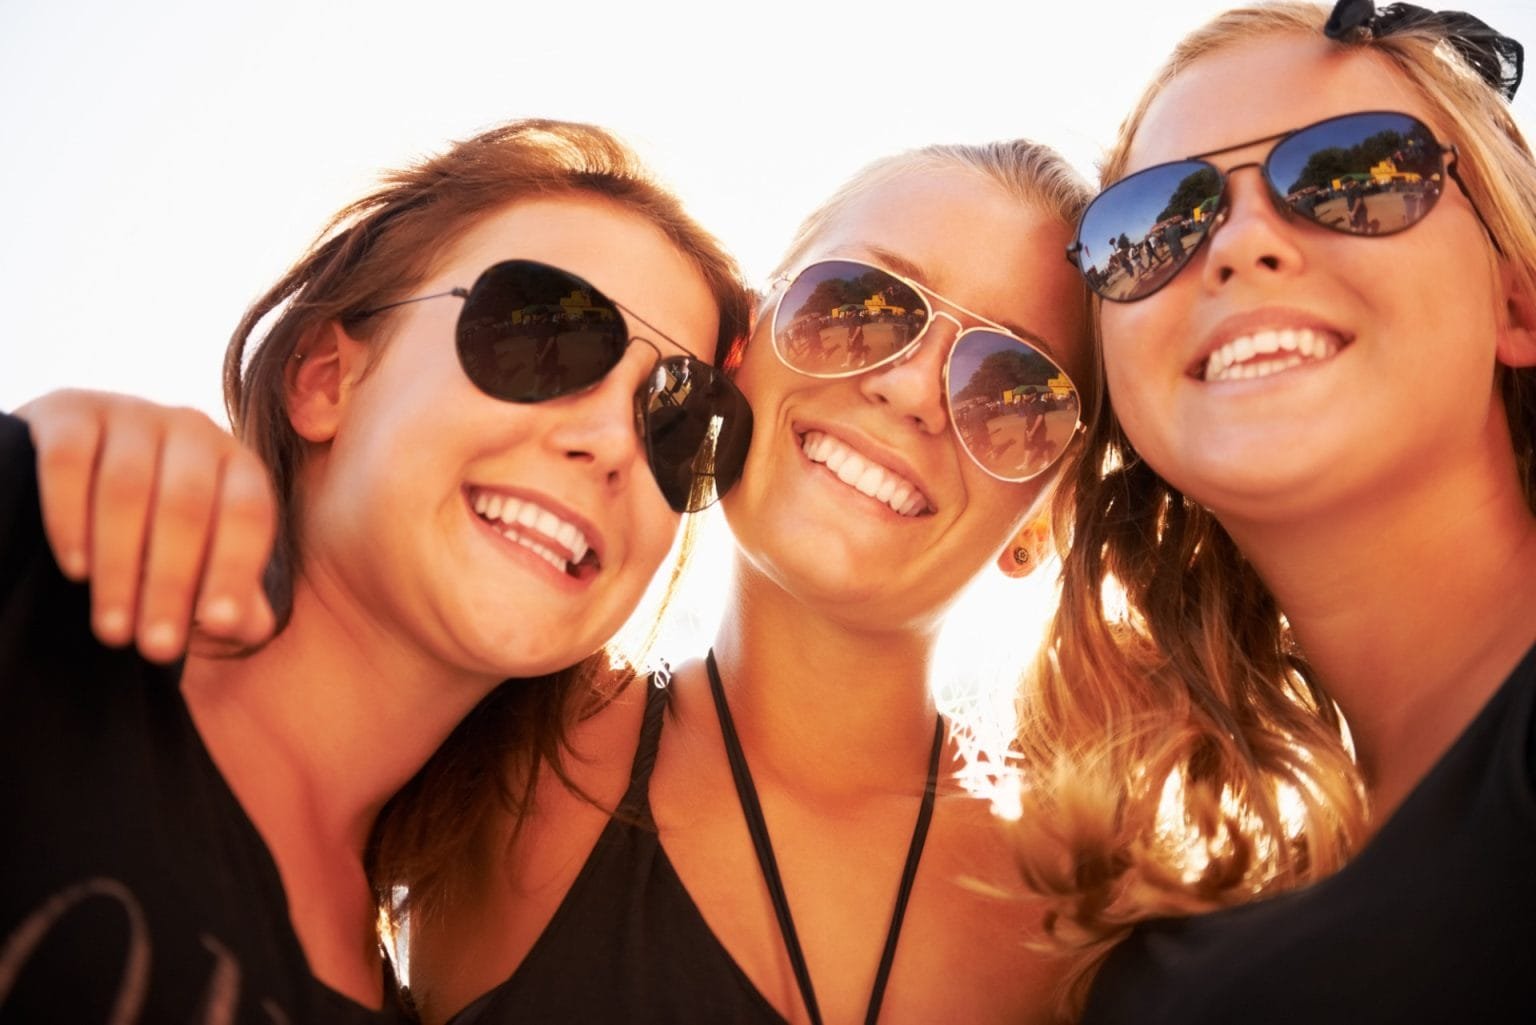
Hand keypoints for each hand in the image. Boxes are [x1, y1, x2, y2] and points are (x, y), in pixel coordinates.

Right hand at [16, 389, 277, 661]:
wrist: (83, 479)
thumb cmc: (159, 534)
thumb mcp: (204, 561)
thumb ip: (233, 597)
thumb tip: (243, 624)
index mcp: (239, 465)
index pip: (248, 515)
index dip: (235, 570)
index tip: (218, 625)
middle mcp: (194, 430)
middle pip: (187, 506)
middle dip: (173, 584)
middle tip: (157, 648)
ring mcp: (132, 413)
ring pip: (126, 488)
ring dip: (120, 565)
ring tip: (113, 629)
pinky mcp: (71, 411)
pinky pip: (68, 462)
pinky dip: (69, 516)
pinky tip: (75, 569)